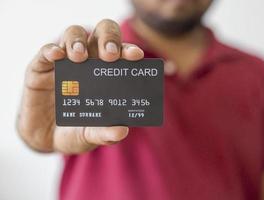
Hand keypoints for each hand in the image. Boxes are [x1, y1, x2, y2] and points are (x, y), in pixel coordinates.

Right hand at [17, 19, 143, 153]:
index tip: (135, 56)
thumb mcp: (90, 135)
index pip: (121, 53)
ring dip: (78, 41)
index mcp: (107, 74)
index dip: (128, 50)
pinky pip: (45, 51)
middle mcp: (88, 62)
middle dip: (107, 39)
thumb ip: (105, 134)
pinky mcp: (40, 67)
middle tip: (109, 55)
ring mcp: (65, 62)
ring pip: (74, 34)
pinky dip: (51, 49)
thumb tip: (122, 131)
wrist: (46, 139)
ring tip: (80, 56)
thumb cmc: (75, 131)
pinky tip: (57, 55)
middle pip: (101, 35)